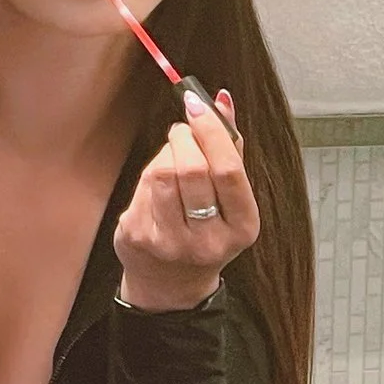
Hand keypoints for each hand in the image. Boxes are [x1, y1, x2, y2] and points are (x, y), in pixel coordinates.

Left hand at [114, 89, 257, 311]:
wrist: (172, 284)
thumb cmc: (206, 230)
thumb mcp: (230, 199)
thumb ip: (231, 148)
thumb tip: (223, 100)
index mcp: (243, 227)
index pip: (229, 170)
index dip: (211, 131)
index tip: (198, 105)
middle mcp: (209, 241)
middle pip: (193, 169)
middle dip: (184, 137)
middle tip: (182, 129)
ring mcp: (171, 243)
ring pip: (162, 174)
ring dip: (165, 154)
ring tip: (171, 157)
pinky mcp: (140, 239)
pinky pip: (142, 189)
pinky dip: (149, 177)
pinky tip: (157, 187)